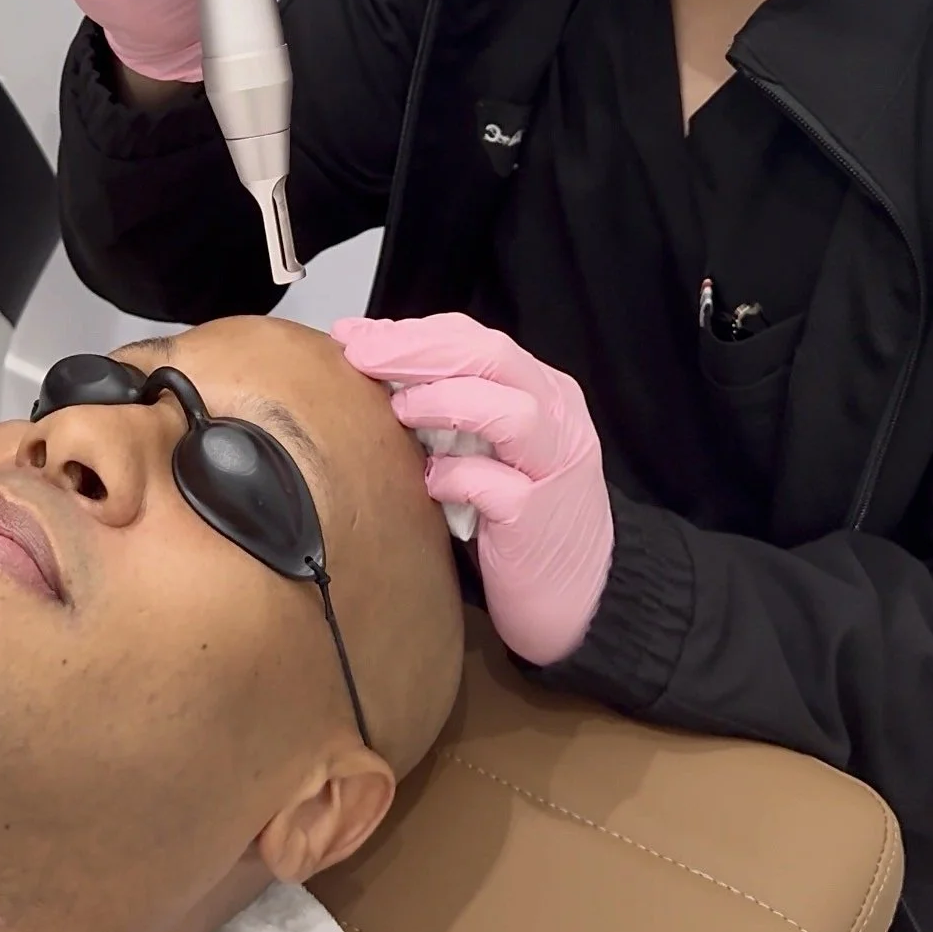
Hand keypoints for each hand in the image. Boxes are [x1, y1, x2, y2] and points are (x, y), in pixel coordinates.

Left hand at [330, 313, 613, 665]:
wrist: (578, 598)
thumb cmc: (518, 518)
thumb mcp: (490, 447)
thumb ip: (451, 407)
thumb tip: (372, 367)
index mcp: (542, 390)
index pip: (476, 340)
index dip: (412, 333)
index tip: (354, 336)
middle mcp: (557, 418)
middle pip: (492, 357)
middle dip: (418, 349)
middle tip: (360, 354)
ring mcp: (555, 467)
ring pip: (511, 412)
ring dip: (445, 402)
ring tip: (398, 410)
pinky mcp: (540, 519)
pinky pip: (498, 487)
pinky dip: (457, 477)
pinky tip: (429, 483)